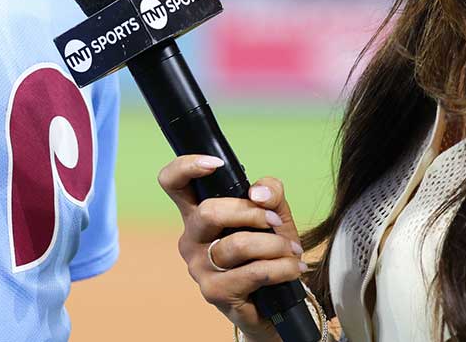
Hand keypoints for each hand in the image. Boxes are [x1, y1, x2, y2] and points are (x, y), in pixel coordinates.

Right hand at [157, 155, 306, 341]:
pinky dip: (281, 268)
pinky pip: (253, 272)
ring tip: (291, 250)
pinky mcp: (214, 292)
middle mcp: (190, 238)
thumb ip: (270, 192)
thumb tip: (258, 194)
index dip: (186, 166)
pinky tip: (293, 268)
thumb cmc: (268, 252)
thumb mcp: (274, 214)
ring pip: (236, 244)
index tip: (215, 164)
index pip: (172, 182)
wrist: (276, 301)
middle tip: (275, 222)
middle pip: (209, 211)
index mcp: (197, 213)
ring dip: (274, 245)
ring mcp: (199, 267)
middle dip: (250, 213)